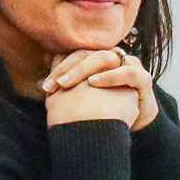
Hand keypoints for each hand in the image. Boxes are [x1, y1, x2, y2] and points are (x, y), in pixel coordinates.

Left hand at [42, 49, 159, 130]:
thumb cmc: (107, 111)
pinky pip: (127, 72)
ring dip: (84, 69)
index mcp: (98, 60)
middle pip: (87, 54)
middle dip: (67, 69)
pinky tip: (94, 83)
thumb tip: (36, 82)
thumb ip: (64, 87)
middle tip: (53, 85)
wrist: (135, 125)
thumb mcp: (82, 98)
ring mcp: (130, 66)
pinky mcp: (143, 79)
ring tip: (67, 83)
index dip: (59, 68)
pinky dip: (110, 76)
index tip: (44, 86)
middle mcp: (113, 58)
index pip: (75, 55)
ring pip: (105, 58)